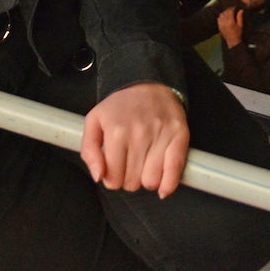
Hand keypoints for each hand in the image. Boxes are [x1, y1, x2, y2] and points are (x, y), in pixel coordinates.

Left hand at [80, 82, 189, 196]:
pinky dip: (168, 184)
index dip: (112, 178)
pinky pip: (174, 171)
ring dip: (147, 180)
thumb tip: (99, 177)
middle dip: (129, 179)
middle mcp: (139, 134)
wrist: (148, 85)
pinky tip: (162, 185)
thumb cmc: (120, 107)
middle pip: (132, 183)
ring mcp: (161, 135)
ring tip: (144, 165)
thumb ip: (89, 151)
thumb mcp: (94, 122)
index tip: (115, 168)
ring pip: (151, 181)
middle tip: (130, 163)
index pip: (113, 179)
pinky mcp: (180, 135)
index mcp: (116, 132)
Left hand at [216, 4, 244, 47]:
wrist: (233, 42)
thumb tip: (241, 10)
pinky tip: (224, 16)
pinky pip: (218, 19)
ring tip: (228, 12)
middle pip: (225, 12)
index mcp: (231, 22)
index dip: (233, 8)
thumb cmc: (238, 34)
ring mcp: (221, 25)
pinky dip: (221, 16)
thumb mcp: (241, 25)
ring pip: (221, 15)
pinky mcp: (219, 27)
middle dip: (229, 9)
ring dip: (224, 12)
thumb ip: (240, 17)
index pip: (230, 11)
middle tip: (232, 9)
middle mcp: (225, 23)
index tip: (235, 7)